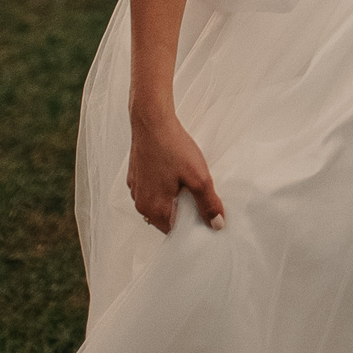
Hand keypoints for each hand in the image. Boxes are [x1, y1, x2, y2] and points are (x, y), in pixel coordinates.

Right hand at [126, 97, 224, 234]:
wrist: (151, 120)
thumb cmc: (173, 147)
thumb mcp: (198, 177)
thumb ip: (208, 204)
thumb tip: (217, 225)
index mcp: (154, 209)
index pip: (175, 232)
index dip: (192, 228)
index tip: (206, 219)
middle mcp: (141, 203)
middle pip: (166, 219)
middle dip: (183, 213)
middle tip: (200, 199)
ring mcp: (136, 189)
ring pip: (159, 204)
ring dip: (173, 199)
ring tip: (189, 184)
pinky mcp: (136, 175)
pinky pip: (152, 190)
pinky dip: (164, 187)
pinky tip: (175, 173)